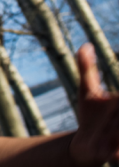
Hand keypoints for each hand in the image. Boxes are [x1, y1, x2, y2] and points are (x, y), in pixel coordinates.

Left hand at [69, 43, 118, 166]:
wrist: (86, 146)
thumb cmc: (91, 116)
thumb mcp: (88, 91)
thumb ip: (87, 69)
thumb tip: (85, 46)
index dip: (115, 101)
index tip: (111, 99)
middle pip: (118, 114)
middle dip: (115, 119)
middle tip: (107, 113)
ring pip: (118, 132)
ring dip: (114, 132)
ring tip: (105, 132)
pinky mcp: (118, 154)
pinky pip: (118, 153)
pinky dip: (116, 152)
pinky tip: (112, 152)